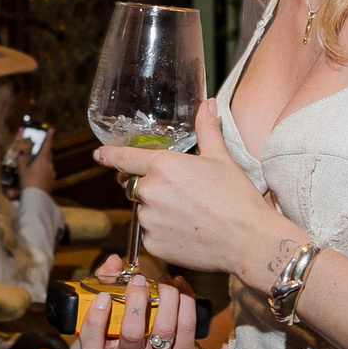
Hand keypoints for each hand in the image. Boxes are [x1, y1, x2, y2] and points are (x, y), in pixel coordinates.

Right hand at [17, 133, 55, 195]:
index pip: (46, 145)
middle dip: (43, 153)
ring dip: (43, 165)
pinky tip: (38, 178)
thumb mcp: (22, 169)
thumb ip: (22, 159)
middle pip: (47, 155)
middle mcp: (49, 164)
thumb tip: (21, 152)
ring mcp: (52, 173)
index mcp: (42, 159)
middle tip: (37, 155)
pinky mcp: (53, 180)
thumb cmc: (27, 181)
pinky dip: (44, 173)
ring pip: (48, 165)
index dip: (49, 137)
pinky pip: (49, 174)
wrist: (35, 197)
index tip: (52, 129)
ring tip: (34, 170)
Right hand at [75, 255, 209, 348]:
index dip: (94, 321)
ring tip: (164, 280)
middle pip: (132, 334)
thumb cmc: (140, 337)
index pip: (92, 346)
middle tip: (138, 281)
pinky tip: (180, 287)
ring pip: (163, 328)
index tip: (103, 297)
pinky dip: (184, 301)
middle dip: (135, 302)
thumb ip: (110, 286)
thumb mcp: (119, 319)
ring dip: (166, 298)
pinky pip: (186, 326)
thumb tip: (114, 261)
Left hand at [92, 100, 299, 286]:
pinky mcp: (153, 244)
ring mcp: (149, 220)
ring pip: (144, 212)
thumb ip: (207, 130)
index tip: (99, 154)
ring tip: (190, 216)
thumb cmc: (237, 198)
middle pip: (137, 186)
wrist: (248, 240)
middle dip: (152, 188)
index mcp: (162, 166)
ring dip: (158, 212)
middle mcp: (150, 191)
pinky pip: (150, 235)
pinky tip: (187, 232)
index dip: (110, 155)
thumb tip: (207, 104)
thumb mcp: (221, 159)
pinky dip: (163, 234)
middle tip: (182, 195)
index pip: (125, 158)